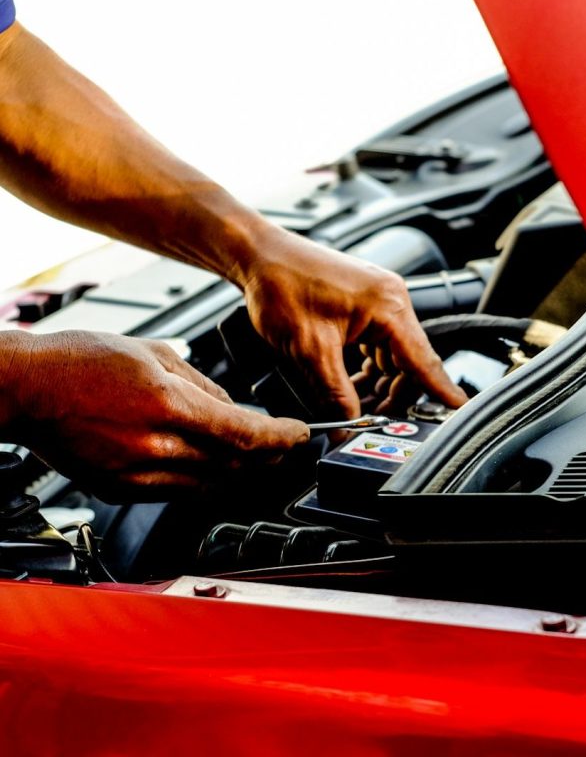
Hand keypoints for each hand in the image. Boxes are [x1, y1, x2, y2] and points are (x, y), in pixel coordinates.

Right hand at [1, 330, 307, 498]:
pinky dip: (201, 478)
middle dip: (267, 457)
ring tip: (254, 454)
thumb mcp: (154, 352)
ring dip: (237, 470)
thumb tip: (233, 407)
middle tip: (285, 446)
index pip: (244, 433)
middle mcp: (154, 445)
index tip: (299, 436)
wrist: (25, 388)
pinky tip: (207, 462)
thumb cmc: (80, 361)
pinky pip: (176, 492)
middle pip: (233, 463)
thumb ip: (201, 384)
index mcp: (166, 404)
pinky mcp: (120, 489)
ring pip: (209, 482)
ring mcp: (135, 474)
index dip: (280, 439)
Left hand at [241, 224, 467, 417]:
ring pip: (392, 358)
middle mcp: (391, 302)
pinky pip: (377, 347)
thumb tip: (347, 428)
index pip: (424, 361)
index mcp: (388, 307)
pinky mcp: (364, 306)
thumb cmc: (282, 285)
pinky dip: (366, 370)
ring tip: (354, 407)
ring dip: (378, 385)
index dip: (441, 391)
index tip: (460, 411)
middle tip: (372, 422)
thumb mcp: (309, 350)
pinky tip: (347, 385)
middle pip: (409, 364)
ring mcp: (378, 302)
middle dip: (394, 396)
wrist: (259, 255)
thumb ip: (334, 394)